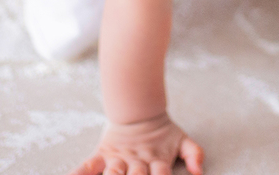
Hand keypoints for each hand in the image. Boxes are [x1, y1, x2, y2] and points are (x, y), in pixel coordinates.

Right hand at [69, 113, 203, 174]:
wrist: (138, 110)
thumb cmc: (162, 133)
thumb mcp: (182, 140)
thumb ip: (194, 154)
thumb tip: (199, 171)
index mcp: (156, 161)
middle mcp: (136, 162)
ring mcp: (118, 159)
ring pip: (113, 174)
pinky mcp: (102, 155)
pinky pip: (88, 166)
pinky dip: (79, 174)